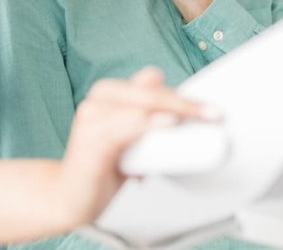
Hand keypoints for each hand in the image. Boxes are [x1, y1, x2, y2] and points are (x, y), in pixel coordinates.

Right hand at [54, 67, 211, 227]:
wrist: (69, 197)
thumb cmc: (101, 167)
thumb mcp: (132, 141)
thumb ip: (149, 122)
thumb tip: (176, 110)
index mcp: (109, 94)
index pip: (152, 83)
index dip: (182, 95)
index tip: (211, 109)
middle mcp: (98, 99)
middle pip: (150, 92)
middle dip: (185, 102)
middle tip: (213, 114)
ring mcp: (92, 117)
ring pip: (141, 105)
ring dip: (173, 109)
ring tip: (199, 118)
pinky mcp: (89, 139)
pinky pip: (125, 126)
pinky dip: (149, 123)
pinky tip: (168, 123)